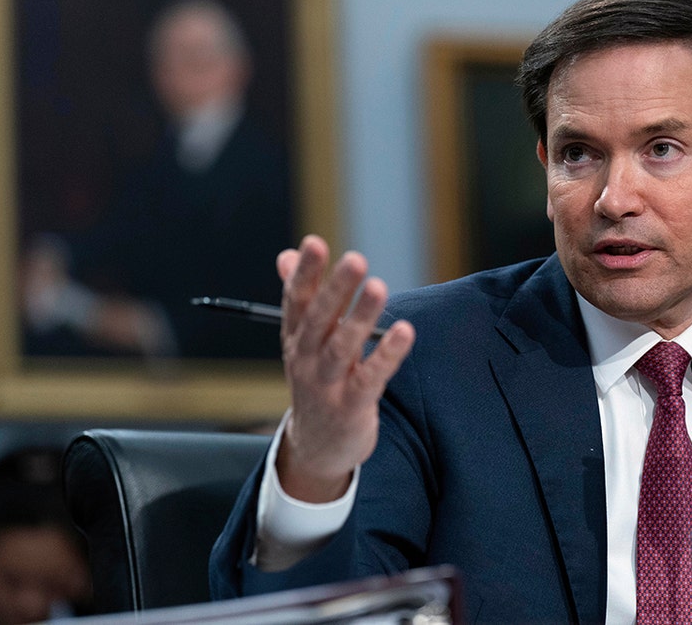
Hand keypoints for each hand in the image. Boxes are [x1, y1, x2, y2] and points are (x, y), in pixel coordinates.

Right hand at [275, 235, 414, 502]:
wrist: (317, 448)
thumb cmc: (317, 382)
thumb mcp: (304, 341)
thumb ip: (302, 298)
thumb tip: (287, 255)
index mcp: (295, 338)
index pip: (296, 300)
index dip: (304, 272)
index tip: (315, 243)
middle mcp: (305, 359)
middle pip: (319, 319)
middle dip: (335, 289)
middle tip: (355, 259)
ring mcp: (327, 384)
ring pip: (342, 346)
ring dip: (360, 317)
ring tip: (378, 287)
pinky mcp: (352, 406)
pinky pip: (370, 377)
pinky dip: (387, 354)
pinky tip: (405, 330)